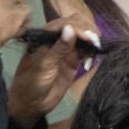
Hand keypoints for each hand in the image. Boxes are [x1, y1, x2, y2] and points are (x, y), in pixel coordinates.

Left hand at [7, 13, 97, 128]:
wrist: (31, 104)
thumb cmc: (31, 83)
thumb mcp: (44, 65)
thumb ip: (59, 48)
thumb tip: (71, 28)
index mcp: (44, 35)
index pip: (65, 23)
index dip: (79, 27)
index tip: (90, 37)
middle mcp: (56, 38)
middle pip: (77, 25)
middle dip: (88, 30)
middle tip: (96, 42)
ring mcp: (66, 48)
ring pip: (83, 35)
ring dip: (92, 39)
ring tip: (97, 48)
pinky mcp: (73, 59)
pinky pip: (86, 49)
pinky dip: (92, 50)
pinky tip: (93, 57)